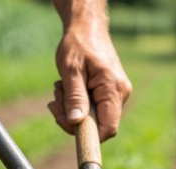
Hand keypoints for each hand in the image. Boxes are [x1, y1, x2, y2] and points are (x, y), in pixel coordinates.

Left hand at [48, 18, 131, 140]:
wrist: (87, 27)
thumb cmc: (78, 44)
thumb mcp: (71, 70)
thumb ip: (75, 97)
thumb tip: (75, 122)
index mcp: (113, 89)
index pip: (108, 128)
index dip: (88, 135)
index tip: (66, 124)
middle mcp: (120, 94)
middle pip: (98, 125)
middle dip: (72, 117)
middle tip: (55, 101)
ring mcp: (116, 94)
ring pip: (92, 117)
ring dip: (71, 108)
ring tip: (60, 88)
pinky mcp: (109, 93)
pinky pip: (92, 108)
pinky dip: (76, 102)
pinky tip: (67, 88)